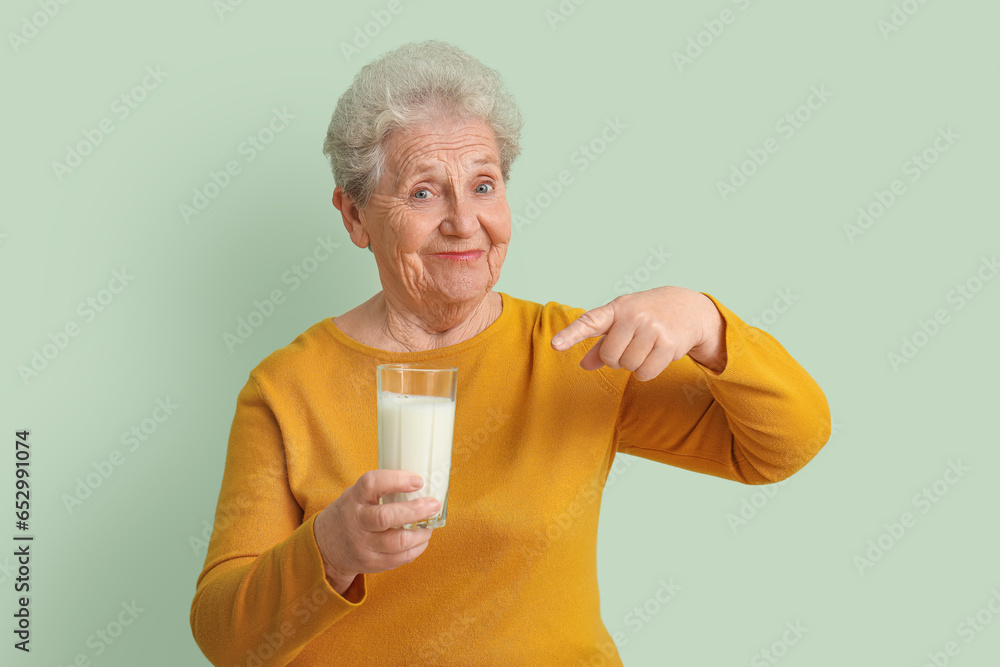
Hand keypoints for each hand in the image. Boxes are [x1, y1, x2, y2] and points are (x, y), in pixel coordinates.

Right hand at [313, 470, 440, 593]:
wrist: (326, 546)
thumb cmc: (351, 513)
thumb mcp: (357, 495)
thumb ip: (382, 490)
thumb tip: (422, 483)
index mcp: (353, 498)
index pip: (372, 484)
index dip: (397, 480)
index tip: (418, 481)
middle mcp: (356, 522)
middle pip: (386, 517)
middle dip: (416, 511)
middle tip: (434, 505)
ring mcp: (363, 546)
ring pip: (398, 542)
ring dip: (421, 533)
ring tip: (430, 524)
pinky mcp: (372, 563)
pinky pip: (401, 558)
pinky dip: (417, 547)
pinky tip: (422, 538)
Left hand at [550, 286, 726, 378]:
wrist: (687, 308)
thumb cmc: (647, 315)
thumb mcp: (622, 322)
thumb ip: (601, 343)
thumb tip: (583, 365)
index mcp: (616, 309)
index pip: (589, 322)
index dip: (571, 334)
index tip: (556, 344)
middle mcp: (634, 316)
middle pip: (610, 356)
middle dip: (616, 359)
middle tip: (628, 348)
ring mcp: (652, 328)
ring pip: (628, 365)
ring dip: (633, 365)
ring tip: (644, 349)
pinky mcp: (669, 343)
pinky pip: (645, 373)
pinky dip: (646, 372)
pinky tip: (654, 357)